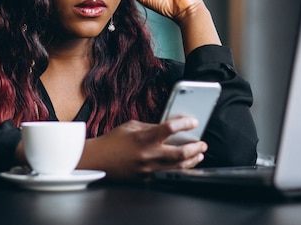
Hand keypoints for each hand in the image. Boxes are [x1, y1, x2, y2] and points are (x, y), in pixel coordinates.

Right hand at [78, 117, 207, 179]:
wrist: (98, 160)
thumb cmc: (114, 140)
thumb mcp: (133, 125)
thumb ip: (153, 126)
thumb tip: (170, 127)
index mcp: (144, 138)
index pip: (170, 129)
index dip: (185, 124)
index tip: (194, 122)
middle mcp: (148, 154)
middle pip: (180, 153)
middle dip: (196, 148)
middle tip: (203, 144)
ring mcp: (148, 169)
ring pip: (178, 167)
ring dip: (192, 160)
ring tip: (199, 155)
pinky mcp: (146, 178)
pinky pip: (166, 173)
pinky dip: (177, 168)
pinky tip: (183, 163)